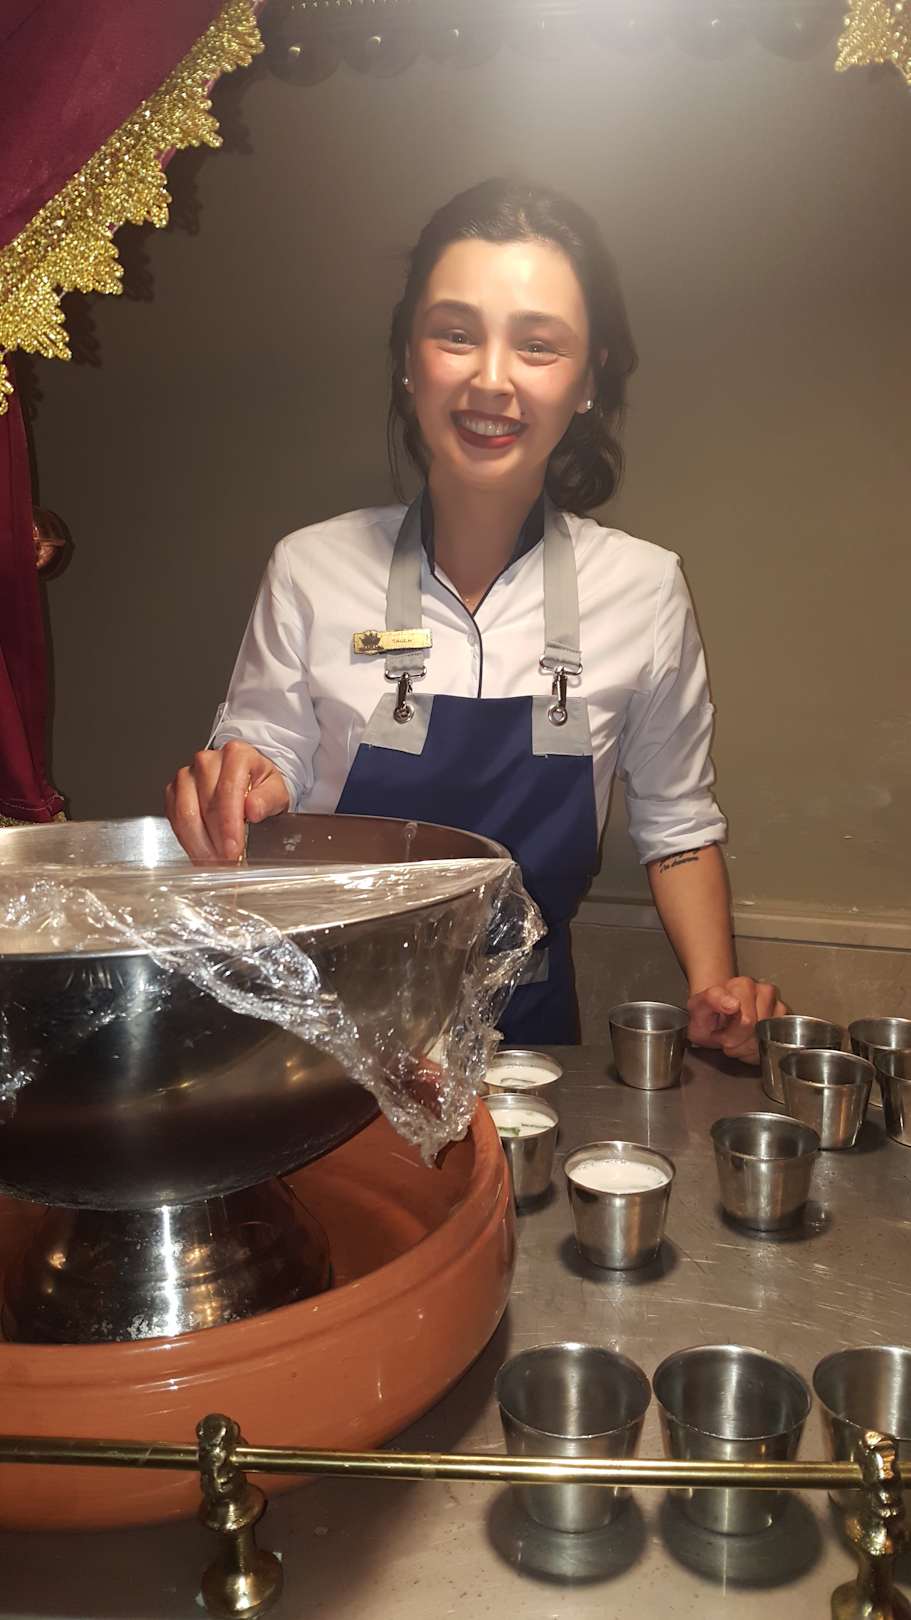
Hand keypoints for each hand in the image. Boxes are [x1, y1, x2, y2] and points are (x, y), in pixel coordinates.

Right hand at [165, 740, 289, 861]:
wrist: (247, 780)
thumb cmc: (261, 785)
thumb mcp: (276, 792)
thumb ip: (268, 800)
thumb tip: (254, 809)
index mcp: (236, 754)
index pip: (228, 791)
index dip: (229, 825)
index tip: (234, 849)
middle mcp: (207, 761)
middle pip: (206, 806)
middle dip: (216, 841)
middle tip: (227, 862)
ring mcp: (187, 775)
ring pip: (185, 814)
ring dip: (200, 844)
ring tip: (215, 863)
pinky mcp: (174, 792)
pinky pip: (175, 820)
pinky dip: (188, 841)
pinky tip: (202, 853)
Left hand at [686, 976, 789, 1065]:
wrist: (714, 1017)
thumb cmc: (707, 1013)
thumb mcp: (698, 1007)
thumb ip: (712, 1000)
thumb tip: (733, 1004)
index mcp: (742, 985)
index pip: (747, 1022)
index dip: (729, 1036)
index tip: (717, 1034)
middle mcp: (763, 991)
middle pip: (756, 1032)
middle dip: (737, 1044)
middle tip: (724, 1038)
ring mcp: (776, 1005)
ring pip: (766, 1040)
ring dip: (747, 1048)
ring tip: (735, 1040)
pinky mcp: (783, 1020)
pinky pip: (773, 1045)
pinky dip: (758, 1050)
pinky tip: (746, 1042)